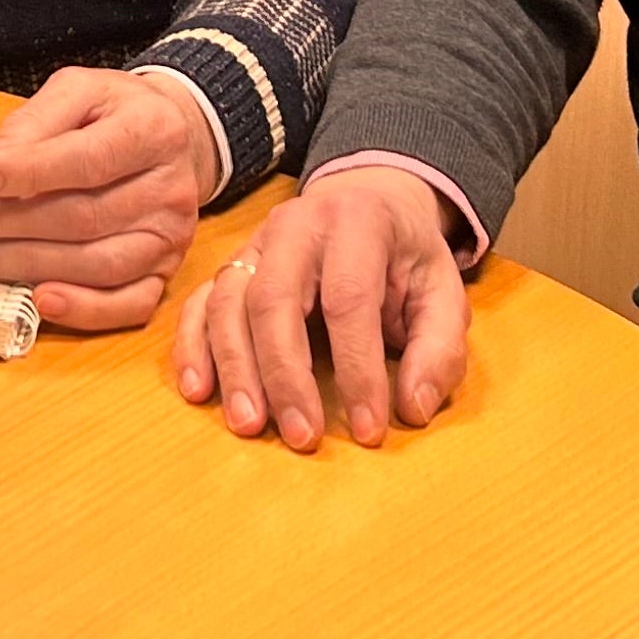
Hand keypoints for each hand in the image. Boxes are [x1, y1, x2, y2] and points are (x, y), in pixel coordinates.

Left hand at [0, 69, 218, 330]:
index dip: (29, 172)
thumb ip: (34, 122)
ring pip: (99, 264)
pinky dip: (84, 309)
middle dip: (8, 221)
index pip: (87, 160)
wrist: (175, 137)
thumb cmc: (117, 114)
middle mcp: (170, 188)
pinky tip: (42, 298)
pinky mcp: (165, 272)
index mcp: (152, 130)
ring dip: (30, 263)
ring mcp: (170, 236)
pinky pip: (129, 304)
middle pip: (83, 217)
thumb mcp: (79, 91)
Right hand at [172, 162, 469, 450]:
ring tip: (249, 424)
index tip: (368, 429)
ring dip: (235, 368)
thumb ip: (439, 350)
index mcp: (358, 221)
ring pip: (228, 302)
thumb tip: (412, 408)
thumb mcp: (445, 293)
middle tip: (301, 437)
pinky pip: (199, 304)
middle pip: (274, 298)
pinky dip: (193, 347)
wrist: (369, 201)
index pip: (348, 299)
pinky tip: (199, 391)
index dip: (357, 369)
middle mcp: (295, 225)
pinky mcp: (230, 266)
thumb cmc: (405, 257)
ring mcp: (255, 243)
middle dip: (285, 375)